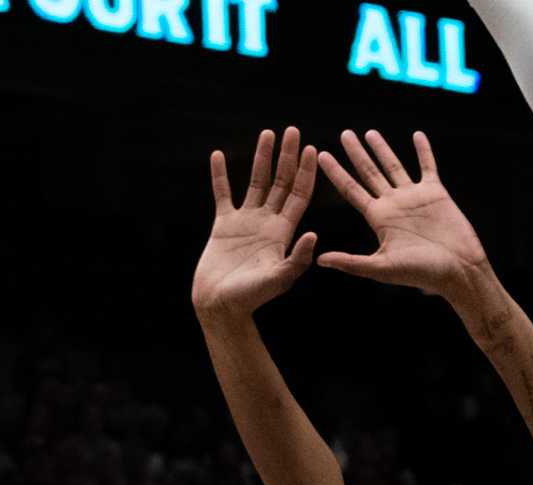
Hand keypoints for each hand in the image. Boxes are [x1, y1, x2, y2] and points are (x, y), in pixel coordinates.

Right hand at [191, 127, 318, 321]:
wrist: (221, 305)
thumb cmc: (251, 297)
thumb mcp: (279, 279)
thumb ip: (296, 258)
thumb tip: (313, 234)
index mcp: (284, 233)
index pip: (299, 196)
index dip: (306, 173)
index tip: (311, 149)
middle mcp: (268, 222)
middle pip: (281, 182)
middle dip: (287, 157)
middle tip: (292, 130)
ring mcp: (246, 221)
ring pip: (256, 182)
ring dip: (262, 158)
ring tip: (267, 134)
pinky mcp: (223, 224)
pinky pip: (222, 194)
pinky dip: (220, 175)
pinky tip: (218, 155)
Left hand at [316, 130, 491, 304]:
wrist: (457, 270)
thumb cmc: (421, 273)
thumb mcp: (381, 268)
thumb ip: (351, 262)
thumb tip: (319, 260)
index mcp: (378, 219)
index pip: (351, 190)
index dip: (336, 172)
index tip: (321, 155)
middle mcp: (393, 205)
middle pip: (369, 173)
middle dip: (356, 154)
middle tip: (344, 134)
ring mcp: (414, 197)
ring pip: (394, 166)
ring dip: (383, 149)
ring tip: (370, 133)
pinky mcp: (436, 193)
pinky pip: (428, 166)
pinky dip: (423, 151)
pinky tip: (417, 135)